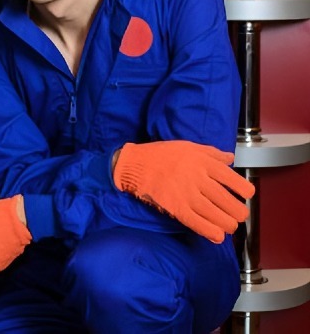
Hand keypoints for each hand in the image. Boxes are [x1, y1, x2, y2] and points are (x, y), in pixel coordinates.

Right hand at [113, 140, 255, 243]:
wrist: (137, 164)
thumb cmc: (163, 154)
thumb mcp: (190, 146)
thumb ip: (212, 153)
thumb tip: (230, 159)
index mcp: (205, 163)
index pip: (234, 180)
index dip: (245, 191)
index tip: (246, 195)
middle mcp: (199, 179)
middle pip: (228, 201)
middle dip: (238, 212)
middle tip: (238, 214)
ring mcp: (188, 195)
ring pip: (216, 215)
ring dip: (228, 224)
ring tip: (229, 226)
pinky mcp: (176, 207)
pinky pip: (197, 223)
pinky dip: (210, 232)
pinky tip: (218, 236)